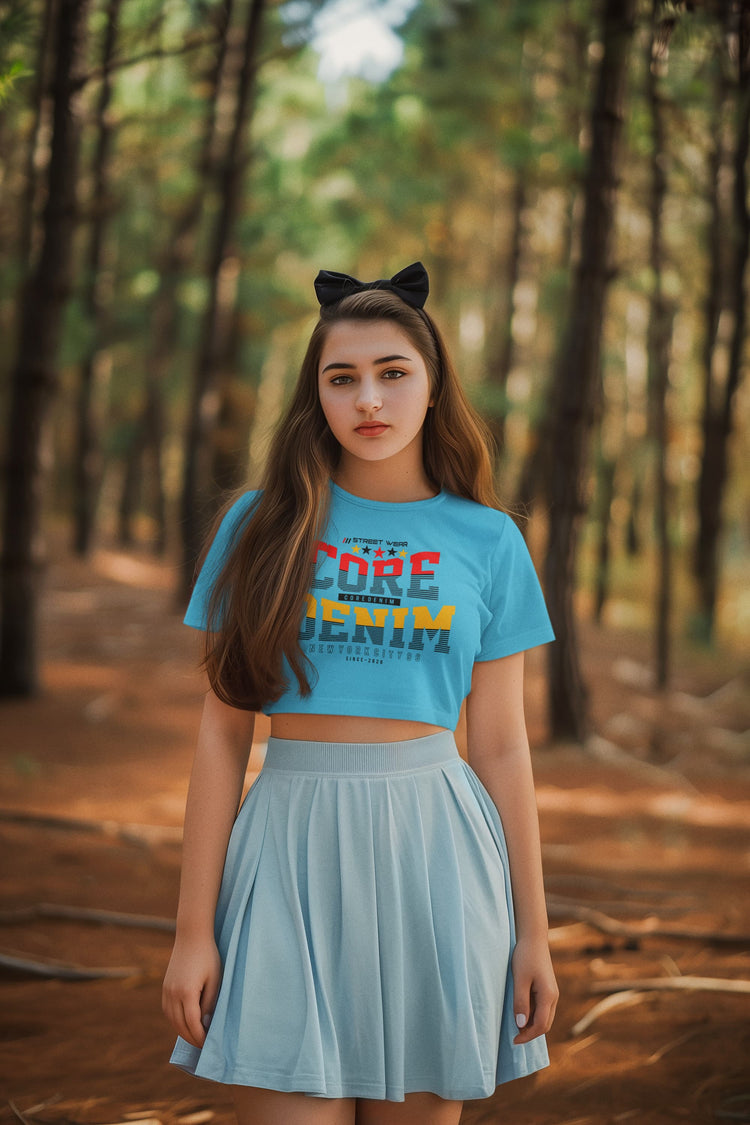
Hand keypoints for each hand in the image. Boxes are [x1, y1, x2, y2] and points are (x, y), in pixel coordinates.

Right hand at [162, 932, 221, 1048]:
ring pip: (172, 1020)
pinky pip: (168, 1010)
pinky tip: (185, 1023)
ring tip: (195, 1038)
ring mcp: (166, 990)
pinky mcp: (165, 987)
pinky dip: (175, 1020)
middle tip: (204, 1047)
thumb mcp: (215, 980)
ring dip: (182, 1031)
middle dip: (192, 1038)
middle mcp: (173, 994)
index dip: (201, 1037)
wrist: (192, 935)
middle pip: (180, 1025)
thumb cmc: (208, 956)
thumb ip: (210, 1003)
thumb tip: (206, 1024)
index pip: (192, 1024)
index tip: (209, 1045)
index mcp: (187, 993)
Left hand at [511, 935, 557, 1044]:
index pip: (540, 1026)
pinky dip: (533, 1016)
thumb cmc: (525, 957)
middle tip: (514, 1037)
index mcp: (548, 996)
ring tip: (515, 1026)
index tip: (514, 1040)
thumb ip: (520, 1002)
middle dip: (530, 1033)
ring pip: (544, 1018)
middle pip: (545, 1025)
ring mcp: (552, 994)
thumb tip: (521, 1025)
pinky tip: (521, 1013)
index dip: (527, 1036)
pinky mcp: (547, 990)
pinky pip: (542, 1009)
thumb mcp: (519, 980)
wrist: (533, 939)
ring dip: (531, 1025)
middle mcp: (553, 997)